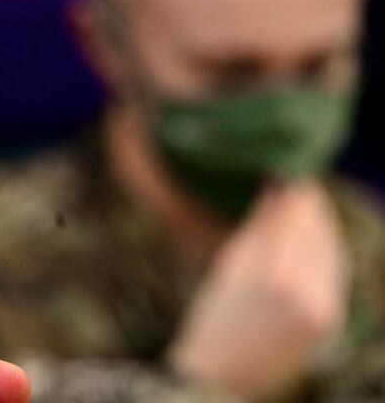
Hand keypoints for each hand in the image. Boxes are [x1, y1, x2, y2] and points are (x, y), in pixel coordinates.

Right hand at [169, 180, 347, 398]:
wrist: (220, 376)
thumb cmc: (212, 319)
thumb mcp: (230, 266)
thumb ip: (261, 226)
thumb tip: (278, 186)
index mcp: (276, 275)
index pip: (299, 215)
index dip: (296, 189)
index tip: (287, 171)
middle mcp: (308, 291)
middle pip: (321, 230)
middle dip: (310, 206)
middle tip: (295, 185)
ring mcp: (324, 309)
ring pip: (333, 250)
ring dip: (320, 227)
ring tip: (302, 210)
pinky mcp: (330, 321)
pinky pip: (334, 274)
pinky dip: (325, 252)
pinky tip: (309, 242)